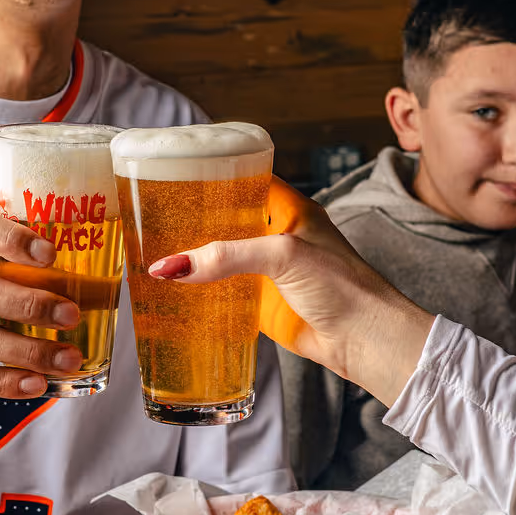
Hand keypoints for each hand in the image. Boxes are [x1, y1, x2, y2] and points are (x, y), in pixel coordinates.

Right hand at [148, 177, 435, 406]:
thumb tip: (173, 267)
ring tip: (149, 250)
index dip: (211, 177)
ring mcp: (267, 271)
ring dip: (194, 259)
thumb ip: (228, 256)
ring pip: (222, 258)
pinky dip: (200, 292)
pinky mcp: (261, 304)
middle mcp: (275, 235)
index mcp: (288, 209)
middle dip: (192, 221)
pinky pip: (224, 294)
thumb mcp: (283, 256)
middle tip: (150, 217)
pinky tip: (172, 291)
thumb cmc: (343, 286)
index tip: (173, 175)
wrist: (365, 339)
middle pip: (225, 221)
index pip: (243, 181)